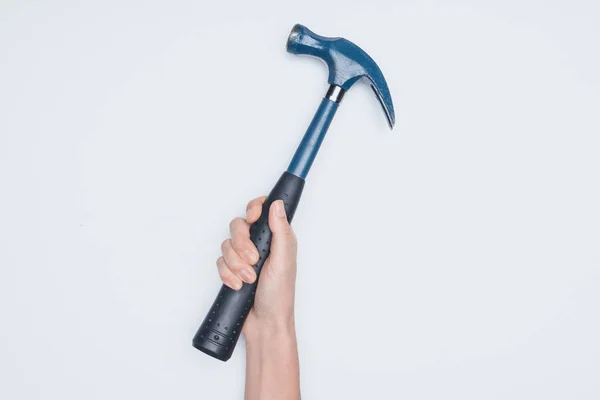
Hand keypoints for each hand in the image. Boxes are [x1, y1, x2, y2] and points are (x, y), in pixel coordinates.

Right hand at [217, 197, 297, 335]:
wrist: (264, 324)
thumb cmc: (280, 295)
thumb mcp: (283, 260)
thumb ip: (280, 231)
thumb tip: (278, 204)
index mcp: (276, 238)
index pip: (262, 210)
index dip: (254, 209)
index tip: (252, 219)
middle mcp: (260, 244)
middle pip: (239, 225)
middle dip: (241, 243)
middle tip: (253, 259)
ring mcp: (244, 257)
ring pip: (227, 244)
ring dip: (235, 263)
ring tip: (248, 279)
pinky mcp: (232, 269)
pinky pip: (220, 261)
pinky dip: (227, 274)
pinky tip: (238, 285)